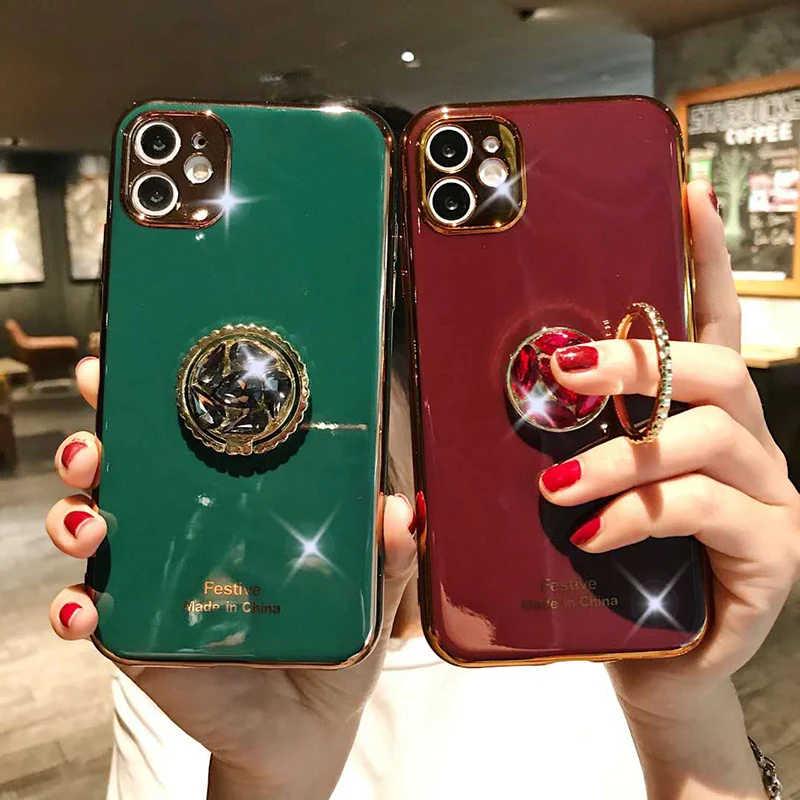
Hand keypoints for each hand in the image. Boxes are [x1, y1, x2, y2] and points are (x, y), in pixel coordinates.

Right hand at [46, 358, 416, 799]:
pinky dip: (74, 609)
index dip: (155, 393)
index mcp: (239, 496)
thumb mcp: (373, 589)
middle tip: (99, 443)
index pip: (192, 431)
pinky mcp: (140, 632)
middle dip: (97, 442)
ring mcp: (158, 575)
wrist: (310, 722)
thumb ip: (388, 554)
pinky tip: (84, 610)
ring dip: (76, 512)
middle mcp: (187, 523)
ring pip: (94, 525)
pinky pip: (91, 614)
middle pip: (126, 466)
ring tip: (91, 519)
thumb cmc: (336, 638)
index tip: (132, 366)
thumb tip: (395, 512)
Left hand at [541, 180, 799, 795]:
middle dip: (636, 362)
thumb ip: (580, 440)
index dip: (705, 258)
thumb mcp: (596, 489)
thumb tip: (521, 396)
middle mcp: (746, 441)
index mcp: (701, 417)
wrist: (657, 657)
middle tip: (566, 370)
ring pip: (708, 439)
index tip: (686, 195)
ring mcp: (768, 495)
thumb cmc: (619, 563)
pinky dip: (644, 515)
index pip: (710, 322)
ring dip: (625, 455)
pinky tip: (597, 533)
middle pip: (711, 369)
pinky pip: (708, 512)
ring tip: (560, 483)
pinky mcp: (771, 551)